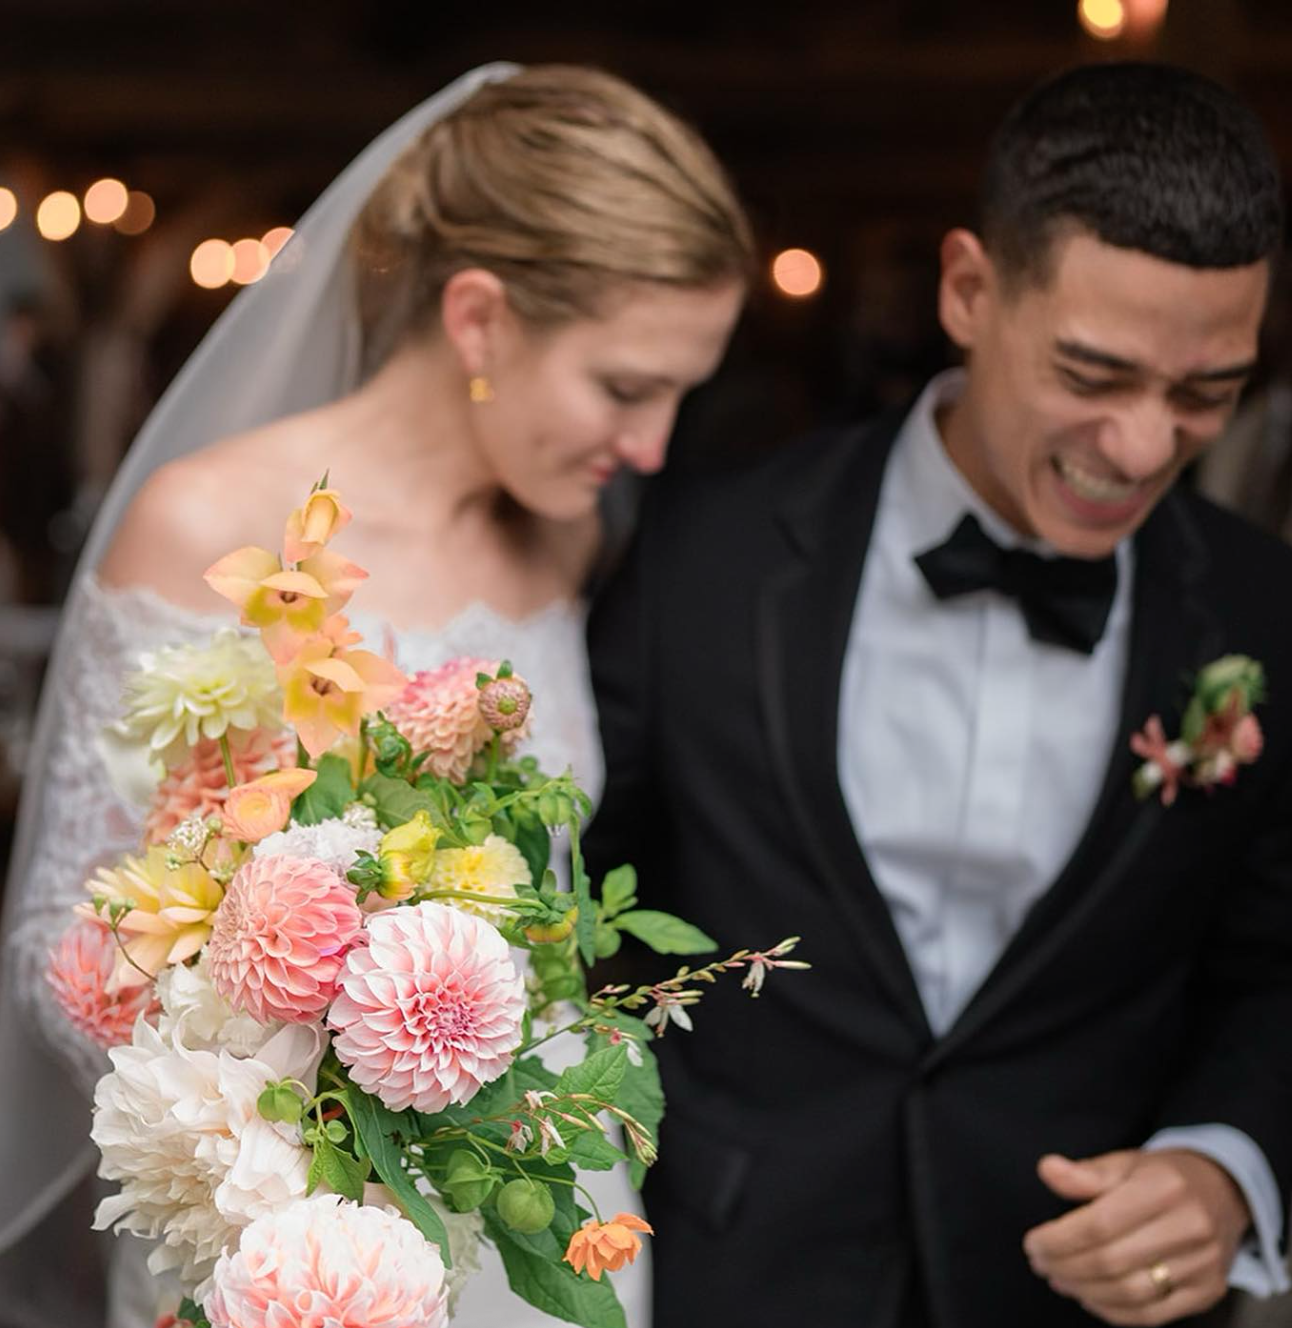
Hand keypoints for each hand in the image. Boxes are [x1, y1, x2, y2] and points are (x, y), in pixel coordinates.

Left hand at [1022, 1148, 1249, 1324]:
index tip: (1032, 1243)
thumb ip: (1085, 1173)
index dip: (1059, 1239)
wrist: (1222, 1193)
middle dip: (1065, 1266)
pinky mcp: (1208, 1291)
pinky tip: (1088, 1297)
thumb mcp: (1125, 1163)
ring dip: (1084, 1290)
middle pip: (1112, 1261)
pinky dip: (1113, 1311)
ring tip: (1059, 1278)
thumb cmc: (1162, 1177)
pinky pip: (1152, 1314)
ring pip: (1130, 1292)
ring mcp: (1203, 1264)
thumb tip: (1047, 1170)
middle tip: (1040, 1263)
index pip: (1100, 1224)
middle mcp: (1189, 1228)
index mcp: (1163, 1188)